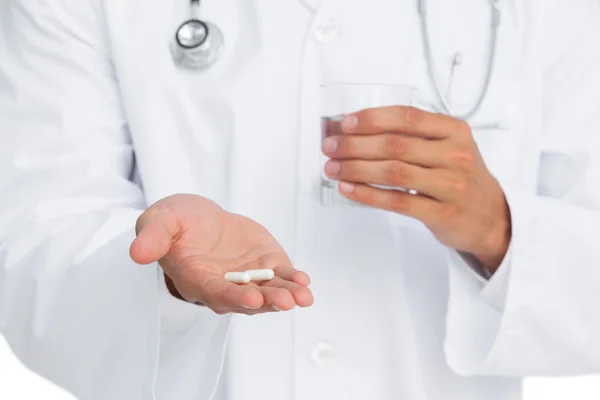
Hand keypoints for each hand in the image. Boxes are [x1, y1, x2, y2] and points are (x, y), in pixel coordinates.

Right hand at [129, 194, 313, 314]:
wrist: (199, 218)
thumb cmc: (176, 222)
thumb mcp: (160, 220)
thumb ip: (153, 237)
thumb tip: (137, 252)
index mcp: (195, 278)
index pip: (214, 293)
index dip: (232, 297)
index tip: (251, 299)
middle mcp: (223, 284)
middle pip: (246, 299)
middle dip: (267, 302)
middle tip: (286, 302)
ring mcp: (247, 277)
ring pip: (268, 292)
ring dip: (285, 295)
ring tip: (303, 296)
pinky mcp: (264, 265)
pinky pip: (280, 276)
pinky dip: (293, 280)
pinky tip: (304, 282)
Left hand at [322, 106, 510, 272]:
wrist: (491, 216)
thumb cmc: (460, 177)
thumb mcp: (448, 147)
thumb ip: (412, 136)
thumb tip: (357, 130)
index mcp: (454, 131)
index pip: (407, 117)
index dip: (372, 118)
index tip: (346, 124)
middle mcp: (455, 155)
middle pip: (395, 145)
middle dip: (355, 145)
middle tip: (330, 148)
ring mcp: (450, 185)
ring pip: (393, 172)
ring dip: (355, 169)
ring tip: (332, 168)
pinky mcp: (442, 213)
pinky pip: (397, 201)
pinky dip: (368, 195)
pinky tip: (348, 189)